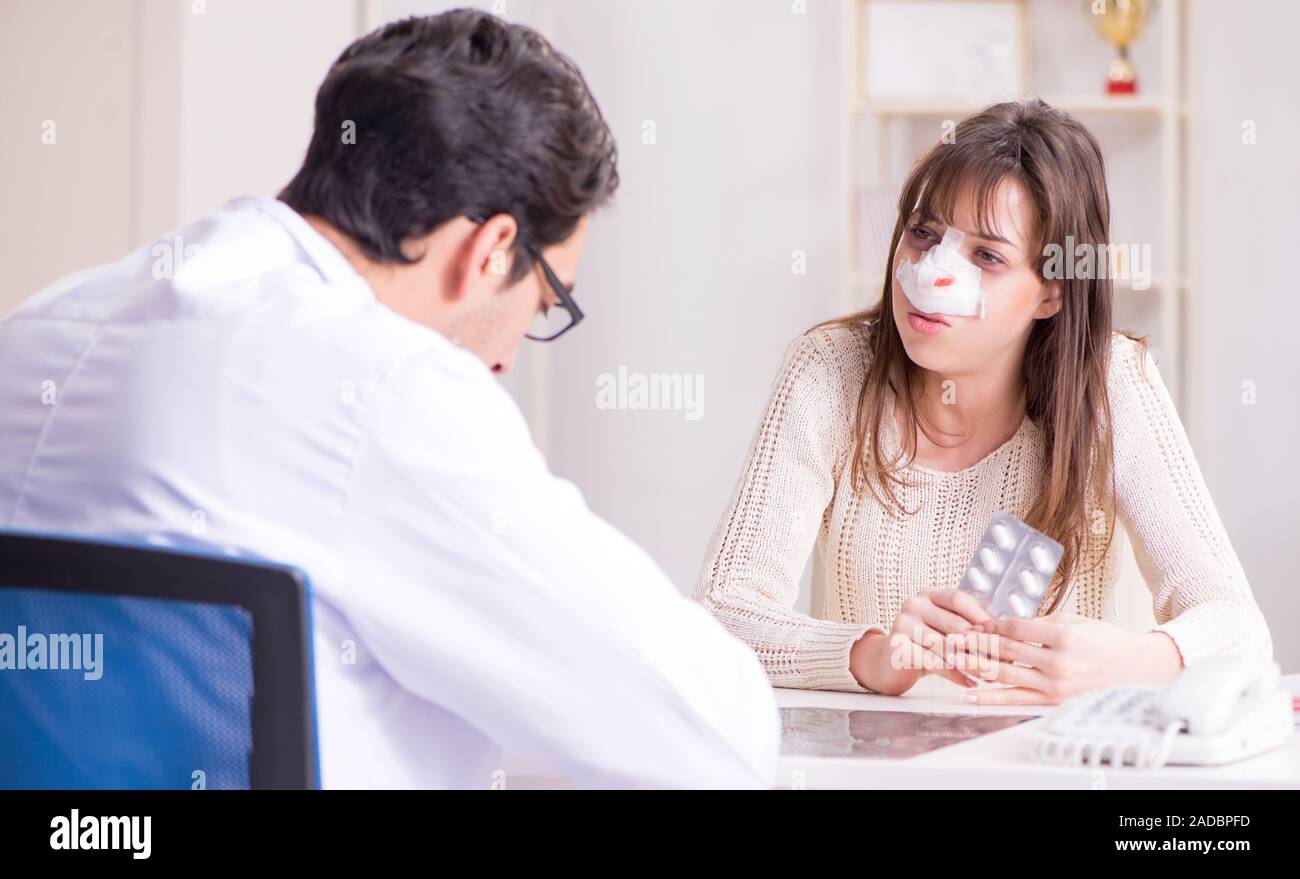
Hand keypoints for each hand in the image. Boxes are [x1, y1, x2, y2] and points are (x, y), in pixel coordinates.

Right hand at [850, 589, 992, 694]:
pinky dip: (954, 675)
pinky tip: (969, 682)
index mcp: (928, 594)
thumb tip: (1003, 628)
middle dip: (980, 643)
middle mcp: (913, 604)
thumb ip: (967, 622)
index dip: (981, 615)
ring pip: (944, 645)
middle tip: (1002, 658)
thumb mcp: (945, 628)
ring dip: (970, 662)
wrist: (890, 662)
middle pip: (953, 622)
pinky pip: (932, 662)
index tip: (1001, 633)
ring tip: (989, 673)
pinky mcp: (897, 646)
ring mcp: (902, 624)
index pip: (958, 598)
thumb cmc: (926, 644)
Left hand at [945, 613, 1184, 705]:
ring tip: (950, 660)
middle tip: (949, 638)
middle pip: (1004, 651)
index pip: (1013, 629)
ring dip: (974, 667)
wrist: (1136, 669)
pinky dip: (990, 698)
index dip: (989, 625)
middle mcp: (1056, 662)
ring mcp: (1054, 685)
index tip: (971, 623)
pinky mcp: (1053, 701)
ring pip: (1004, 674)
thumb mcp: (1073, 621)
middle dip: (973, 644)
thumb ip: (1039, 623)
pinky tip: (969, 694)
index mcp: (1062, 636)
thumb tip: (1005, 623)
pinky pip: (1015, 699)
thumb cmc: (1106, 641)